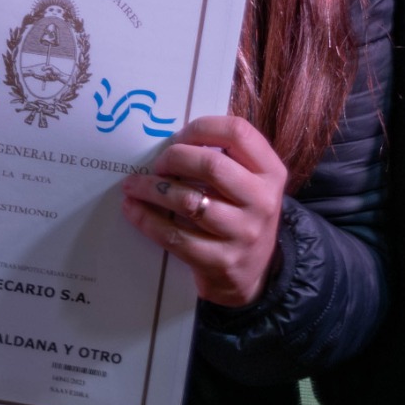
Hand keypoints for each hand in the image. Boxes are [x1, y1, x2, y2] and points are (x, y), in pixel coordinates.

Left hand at [118, 115, 286, 307]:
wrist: (254, 275)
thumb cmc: (242, 217)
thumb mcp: (251, 185)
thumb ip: (227, 159)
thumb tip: (173, 142)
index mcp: (271, 173)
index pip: (238, 133)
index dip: (201, 129)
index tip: (178, 138)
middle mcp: (262, 201)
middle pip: (211, 165)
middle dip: (173, 158)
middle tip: (157, 165)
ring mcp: (243, 234)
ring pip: (188, 201)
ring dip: (151, 189)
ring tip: (132, 185)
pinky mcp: (220, 261)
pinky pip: (174, 236)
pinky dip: (146, 220)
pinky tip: (132, 209)